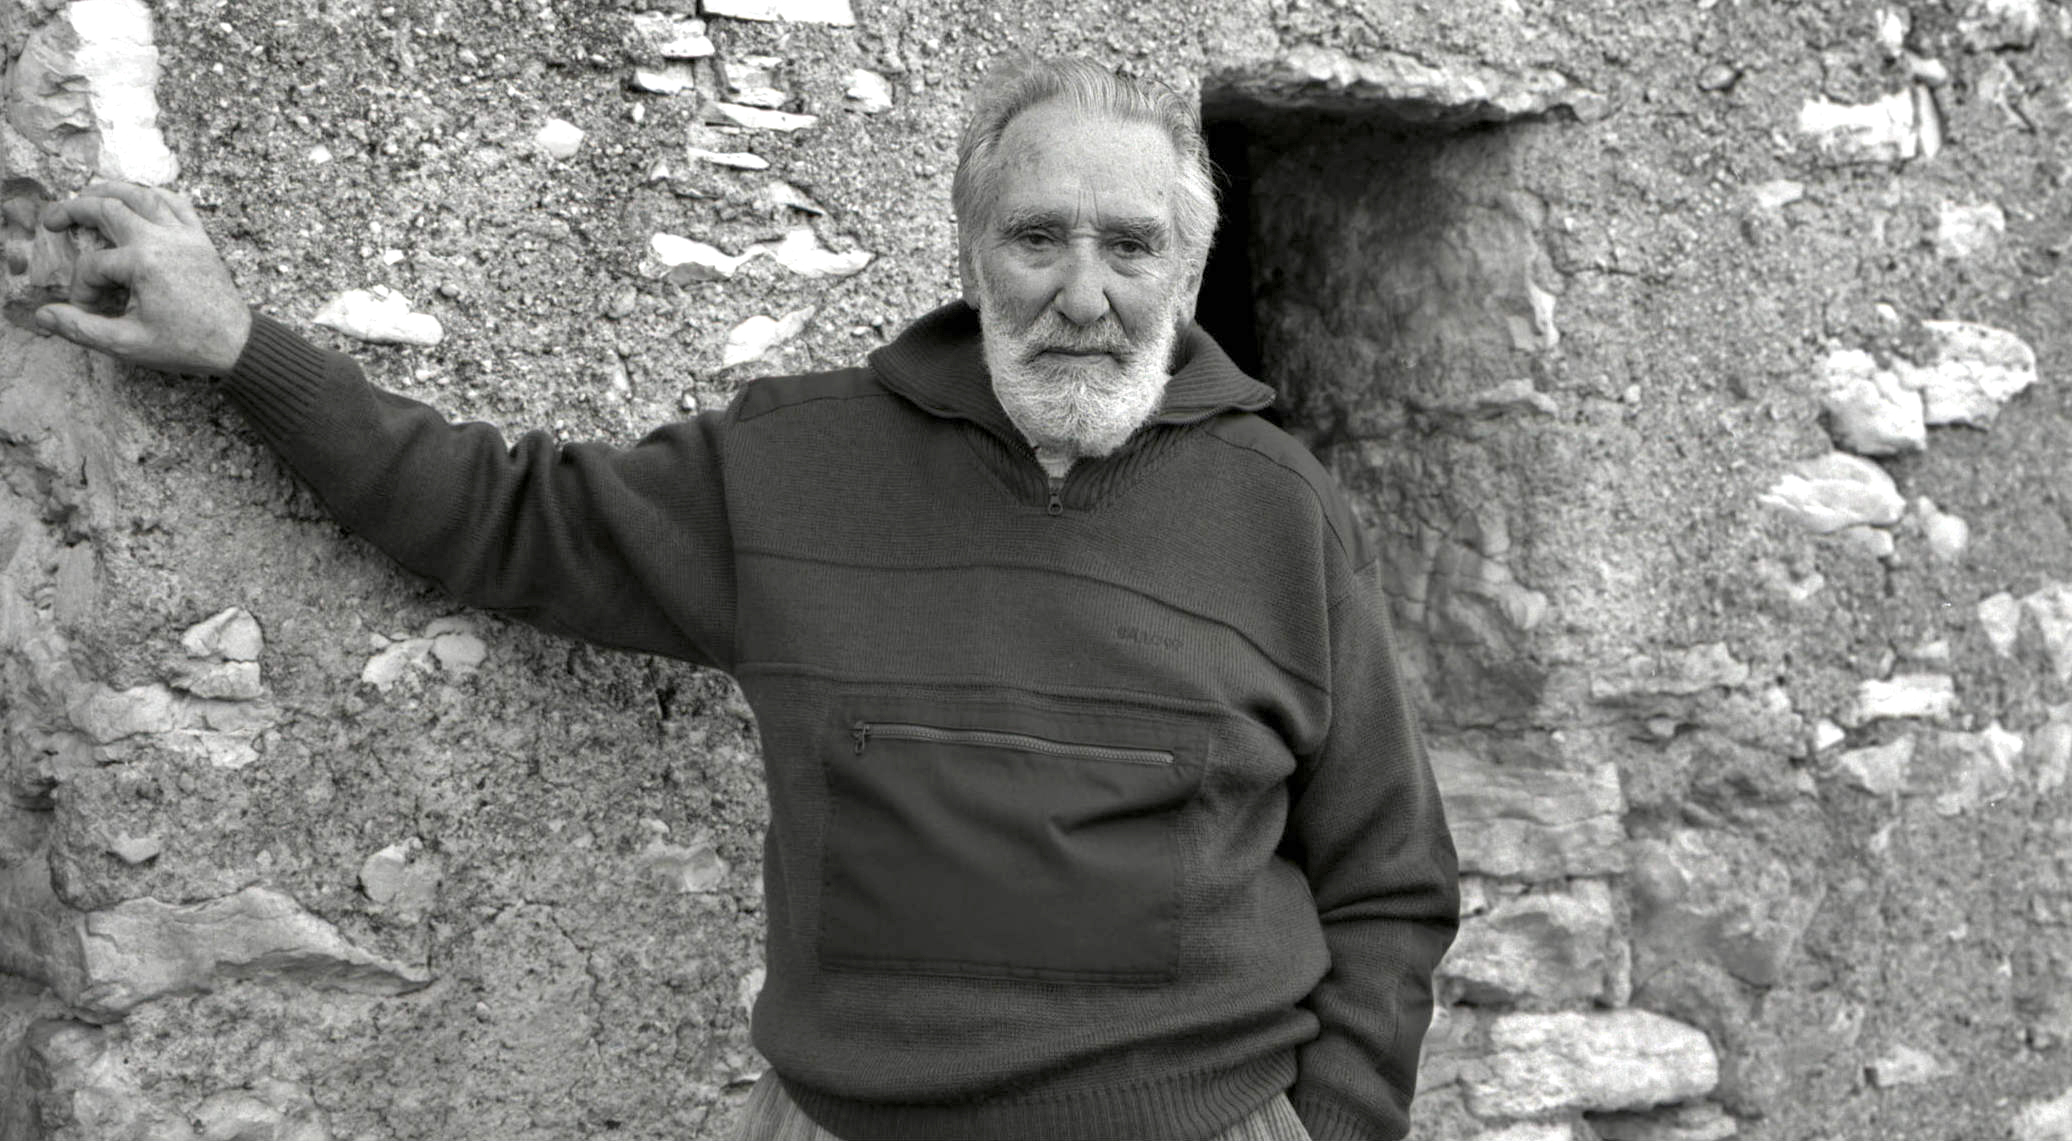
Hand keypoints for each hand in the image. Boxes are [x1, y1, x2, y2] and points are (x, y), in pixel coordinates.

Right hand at [34, 182, 252, 376]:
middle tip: (53, 220)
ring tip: (86, 196)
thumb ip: (82, 328)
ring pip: (142, 196)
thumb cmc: (186, 345)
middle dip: (75, 210)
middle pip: (108, 208)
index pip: (93, 264)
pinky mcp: (200, 238)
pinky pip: (177, 203)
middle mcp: (163, 240)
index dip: (82, 288)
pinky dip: (154, 195)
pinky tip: (139, 199)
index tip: (87, 309)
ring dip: (111, 191)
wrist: (236, 344)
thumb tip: (43, 316)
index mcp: (144, 263)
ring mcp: (185, 235)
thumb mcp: (128, 343)